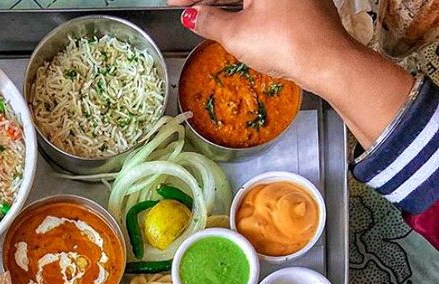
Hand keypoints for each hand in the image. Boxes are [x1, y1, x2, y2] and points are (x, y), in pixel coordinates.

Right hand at [168, 0, 350, 94]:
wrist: (327, 58)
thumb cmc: (283, 42)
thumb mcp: (236, 35)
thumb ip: (209, 21)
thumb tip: (192, 16)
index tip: (176, 4)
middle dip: (210, 0)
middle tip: (190, 10)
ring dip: (228, 4)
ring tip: (209, 18)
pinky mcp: (303, 0)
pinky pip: (267, 1)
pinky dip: (248, 7)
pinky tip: (237, 21)